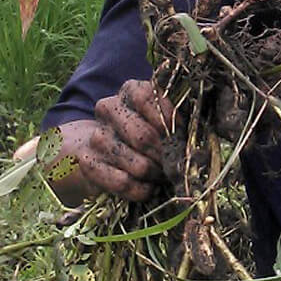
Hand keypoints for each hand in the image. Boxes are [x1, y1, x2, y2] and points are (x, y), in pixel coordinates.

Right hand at [53, 80, 173, 203]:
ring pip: (139, 165)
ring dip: (156, 175)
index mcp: (131, 90)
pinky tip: (148, 187)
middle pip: (144, 137)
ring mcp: (96, 136)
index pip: (147, 99)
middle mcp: (109, 108)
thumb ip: (177, 121)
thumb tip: (193, 139)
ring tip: (162, 175)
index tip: (181, 134)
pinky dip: (142, 190)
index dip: (168, 121)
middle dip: (166, 156)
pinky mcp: (88, 163)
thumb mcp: (163, 117)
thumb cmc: (146, 130)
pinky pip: (123, 183)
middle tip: (176, 165)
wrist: (103, 149)